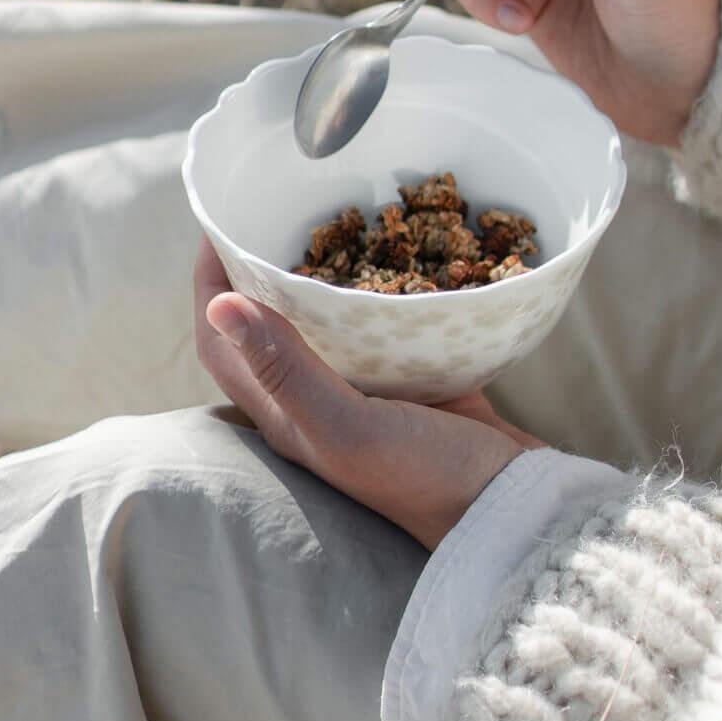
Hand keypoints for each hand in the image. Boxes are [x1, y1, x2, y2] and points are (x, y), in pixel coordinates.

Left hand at [194, 239, 541, 549]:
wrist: (512, 510)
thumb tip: (219, 304)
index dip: (209, 281)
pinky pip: (389, 326)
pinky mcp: (420, 381)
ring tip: (332, 217)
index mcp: (288, 415)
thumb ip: (287, 368)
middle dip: (260, 267)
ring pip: (328, 322)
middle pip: (268, 324)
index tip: (219, 220)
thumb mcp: (349, 427)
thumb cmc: (426, 478)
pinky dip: (385, 288)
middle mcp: (318, 402)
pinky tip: (401, 255)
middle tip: (275, 209)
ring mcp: (370, 392)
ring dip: (322, 272)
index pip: (221, 340)